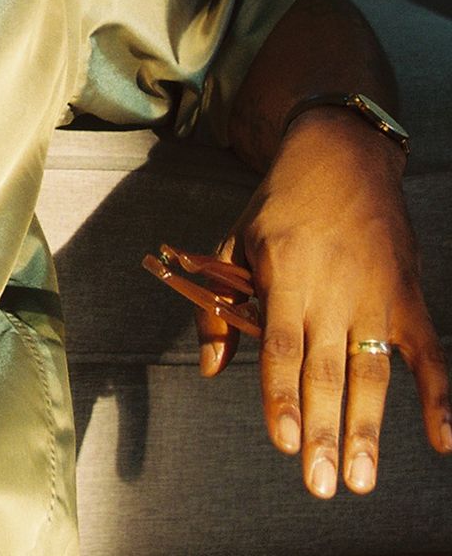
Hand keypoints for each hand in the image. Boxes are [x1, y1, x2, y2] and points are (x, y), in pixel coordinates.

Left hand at [197, 108, 451, 496]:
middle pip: (326, 371)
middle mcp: (331, 290)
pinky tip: (444, 441)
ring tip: (362, 479)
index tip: (281, 441)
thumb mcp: (234, 240)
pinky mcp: (407, 296)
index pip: (281, 346)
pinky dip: (440, 396)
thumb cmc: (278, 204)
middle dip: (322, 430)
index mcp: (284, 274)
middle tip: (321, 484)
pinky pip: (428, 354)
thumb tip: (212, 368)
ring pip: (372, 372)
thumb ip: (219, 305)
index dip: (280, 395)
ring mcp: (375, 296)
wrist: (340, 156)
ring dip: (368, 428)